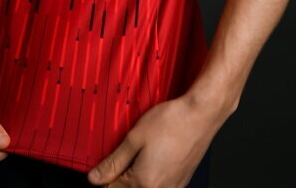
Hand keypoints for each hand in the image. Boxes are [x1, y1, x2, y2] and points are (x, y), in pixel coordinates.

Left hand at [86, 94, 229, 187]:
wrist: (201, 114)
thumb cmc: (171, 122)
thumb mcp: (135, 138)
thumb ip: (114, 162)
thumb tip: (95, 178)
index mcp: (144, 184)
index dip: (106, 174)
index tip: (106, 162)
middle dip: (121, 176)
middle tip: (126, 153)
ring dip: (137, 175)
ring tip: (142, 152)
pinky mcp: (182, 182)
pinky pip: (160, 185)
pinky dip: (152, 175)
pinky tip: (155, 155)